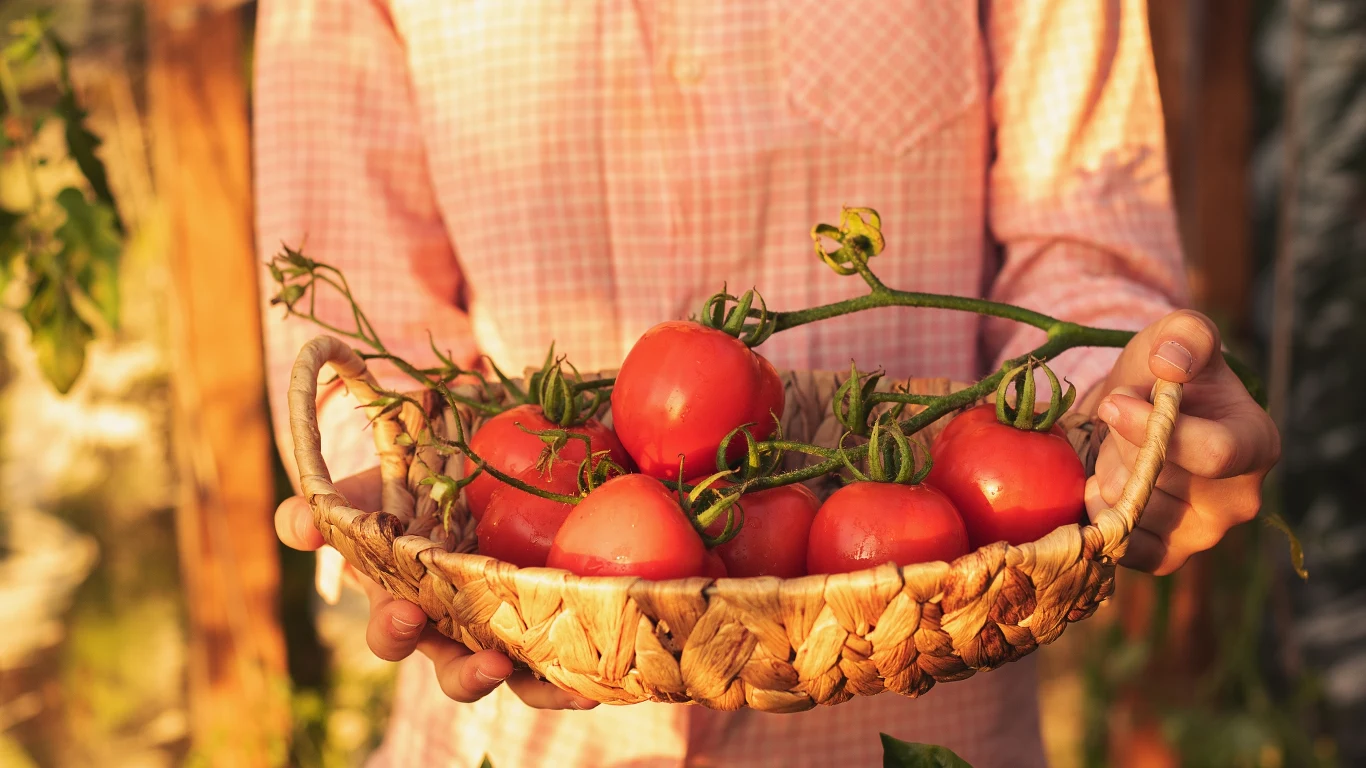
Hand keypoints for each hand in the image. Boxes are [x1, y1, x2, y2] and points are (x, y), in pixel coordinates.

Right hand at [274, 468, 597, 709]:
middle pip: (458, 674)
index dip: (396, 629)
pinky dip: (589, 669)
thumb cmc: (417, 483)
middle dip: (470, 676)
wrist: (478, 464)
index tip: (409, 611)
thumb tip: (293, 524)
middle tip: (492, 664)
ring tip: (570, 686)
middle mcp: (459, 628)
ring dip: (542, 689)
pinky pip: (572, 656)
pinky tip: (610, 667)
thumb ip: (330, 504)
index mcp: (409, 600)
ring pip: (523, 680)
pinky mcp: (557, 620)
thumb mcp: (371, 485)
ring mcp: (510, 629)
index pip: (393, 632)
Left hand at [1085, 310, 1279, 574]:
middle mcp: (1239, 499)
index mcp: (1256, 444)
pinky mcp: (1168, 556)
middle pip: (1157, 479)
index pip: (1213, 453)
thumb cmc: (1167, 372)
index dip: (1154, 430)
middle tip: (1119, 420)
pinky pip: (1121, 545)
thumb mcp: (1179, 335)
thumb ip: (1185, 336)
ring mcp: (1205, 535)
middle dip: (1121, 444)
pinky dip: (1099, 513)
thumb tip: (1171, 363)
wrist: (1142, 413)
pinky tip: (1103, 483)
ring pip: (1131, 507)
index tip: (1114, 404)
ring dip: (1108, 472)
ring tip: (1122, 449)